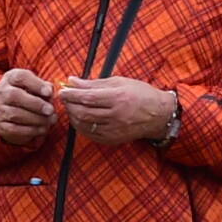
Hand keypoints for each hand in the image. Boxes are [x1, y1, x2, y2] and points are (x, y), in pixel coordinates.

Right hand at [0, 68, 58, 142]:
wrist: (12, 114)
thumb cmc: (30, 96)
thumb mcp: (37, 87)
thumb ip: (45, 87)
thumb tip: (50, 91)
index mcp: (11, 78)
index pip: (20, 77)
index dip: (36, 84)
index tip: (49, 93)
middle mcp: (2, 92)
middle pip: (14, 95)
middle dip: (35, 104)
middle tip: (50, 110)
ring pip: (15, 114)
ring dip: (36, 118)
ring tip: (50, 120)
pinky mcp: (1, 125)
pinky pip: (15, 129)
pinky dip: (32, 130)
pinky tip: (43, 129)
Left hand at [58, 77, 181, 145]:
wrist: (159, 115)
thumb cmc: (140, 94)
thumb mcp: (119, 82)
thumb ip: (94, 83)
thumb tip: (72, 81)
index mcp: (118, 98)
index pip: (88, 97)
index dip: (72, 94)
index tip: (62, 90)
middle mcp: (116, 116)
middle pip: (83, 112)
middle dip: (70, 105)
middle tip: (65, 98)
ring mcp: (114, 130)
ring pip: (84, 125)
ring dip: (73, 116)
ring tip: (72, 107)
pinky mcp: (113, 140)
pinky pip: (90, 135)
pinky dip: (81, 126)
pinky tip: (81, 118)